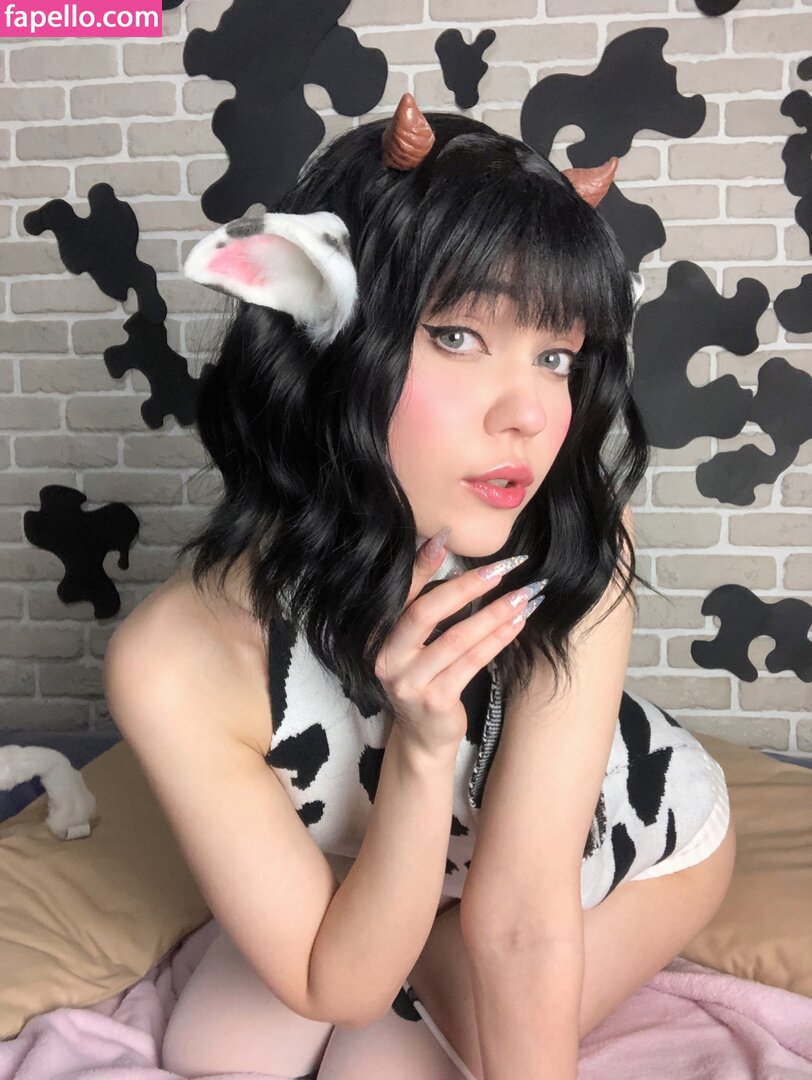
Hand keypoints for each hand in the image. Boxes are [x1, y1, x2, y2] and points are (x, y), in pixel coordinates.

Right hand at [374, 535, 541, 755]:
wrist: (423, 736)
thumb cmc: (424, 678)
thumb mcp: (416, 643)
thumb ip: (425, 606)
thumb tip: (448, 550)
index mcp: (379, 636)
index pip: (402, 592)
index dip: (422, 564)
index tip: (447, 536)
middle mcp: (387, 658)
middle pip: (426, 612)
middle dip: (468, 586)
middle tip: (503, 569)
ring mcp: (409, 683)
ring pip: (457, 639)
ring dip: (494, 614)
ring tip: (523, 595)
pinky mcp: (435, 702)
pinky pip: (472, 663)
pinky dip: (498, 640)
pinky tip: (517, 624)